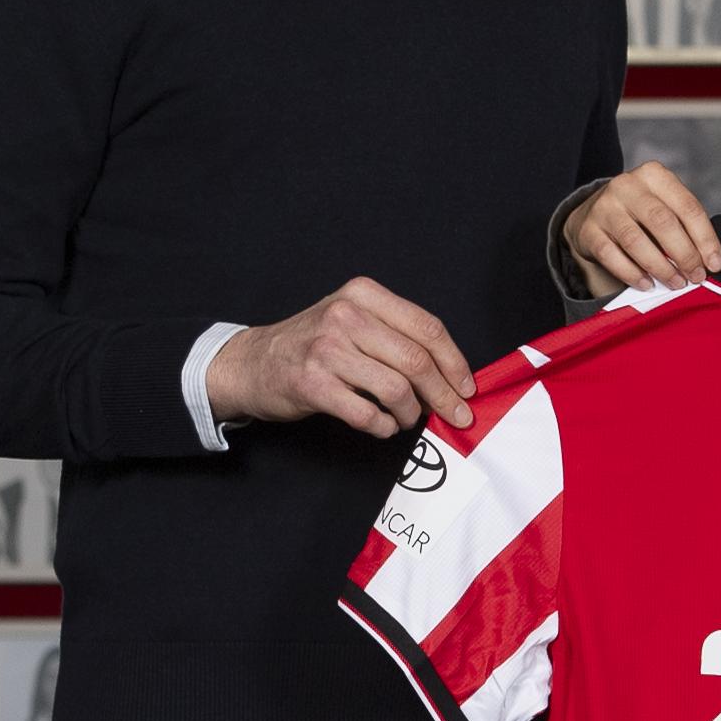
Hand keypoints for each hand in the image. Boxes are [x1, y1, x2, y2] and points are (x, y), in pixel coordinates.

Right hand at [206, 277, 477, 439]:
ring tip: (408, 419)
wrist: (253, 362)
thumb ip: (397, 335)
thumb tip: (450, 374)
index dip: (455, 362)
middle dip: (444, 394)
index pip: (427, 328)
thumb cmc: (315, 344)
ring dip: (411, 413)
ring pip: (396, 388)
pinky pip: (366, 413)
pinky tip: (383, 425)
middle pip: (417, 360)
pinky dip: (383, 426)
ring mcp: (326, 350)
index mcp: (363, 294)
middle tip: (457, 414)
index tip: (467, 387)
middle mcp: (345, 316)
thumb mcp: (353, 319)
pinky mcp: (312, 384)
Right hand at [563, 164, 720, 296]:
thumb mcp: (663, 205)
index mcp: (654, 175)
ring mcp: (605, 207)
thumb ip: (684, 225)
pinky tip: (647, 284)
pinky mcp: (588, 230)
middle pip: (663, 222)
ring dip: (661, 267)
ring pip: (636, 241)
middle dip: (685, 254)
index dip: (705, 238)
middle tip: (696, 276)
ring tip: (675, 282)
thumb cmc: (639, 212)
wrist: (593, 213)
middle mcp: (628, 186)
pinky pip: (612, 256)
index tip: (715, 264)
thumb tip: (709, 260)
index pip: (687, 207)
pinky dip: (632, 274)